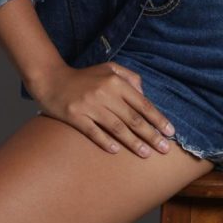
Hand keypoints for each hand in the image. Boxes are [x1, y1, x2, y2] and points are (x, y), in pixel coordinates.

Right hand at [29, 60, 175, 156]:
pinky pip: (93, 132)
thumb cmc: (85, 76)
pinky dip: (105, 142)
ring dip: (133, 142)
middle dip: (151, 135)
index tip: (170, 132)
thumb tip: (145, 95)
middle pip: (133, 118)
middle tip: (164, 149)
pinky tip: (116, 151)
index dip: (158, 119)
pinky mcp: (75, 116)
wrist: (52, 79)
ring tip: (146, 154)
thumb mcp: (109, 69)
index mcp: (116, 82)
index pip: (142, 104)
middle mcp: (105, 93)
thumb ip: (130, 78)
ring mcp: (89, 106)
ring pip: (117, 128)